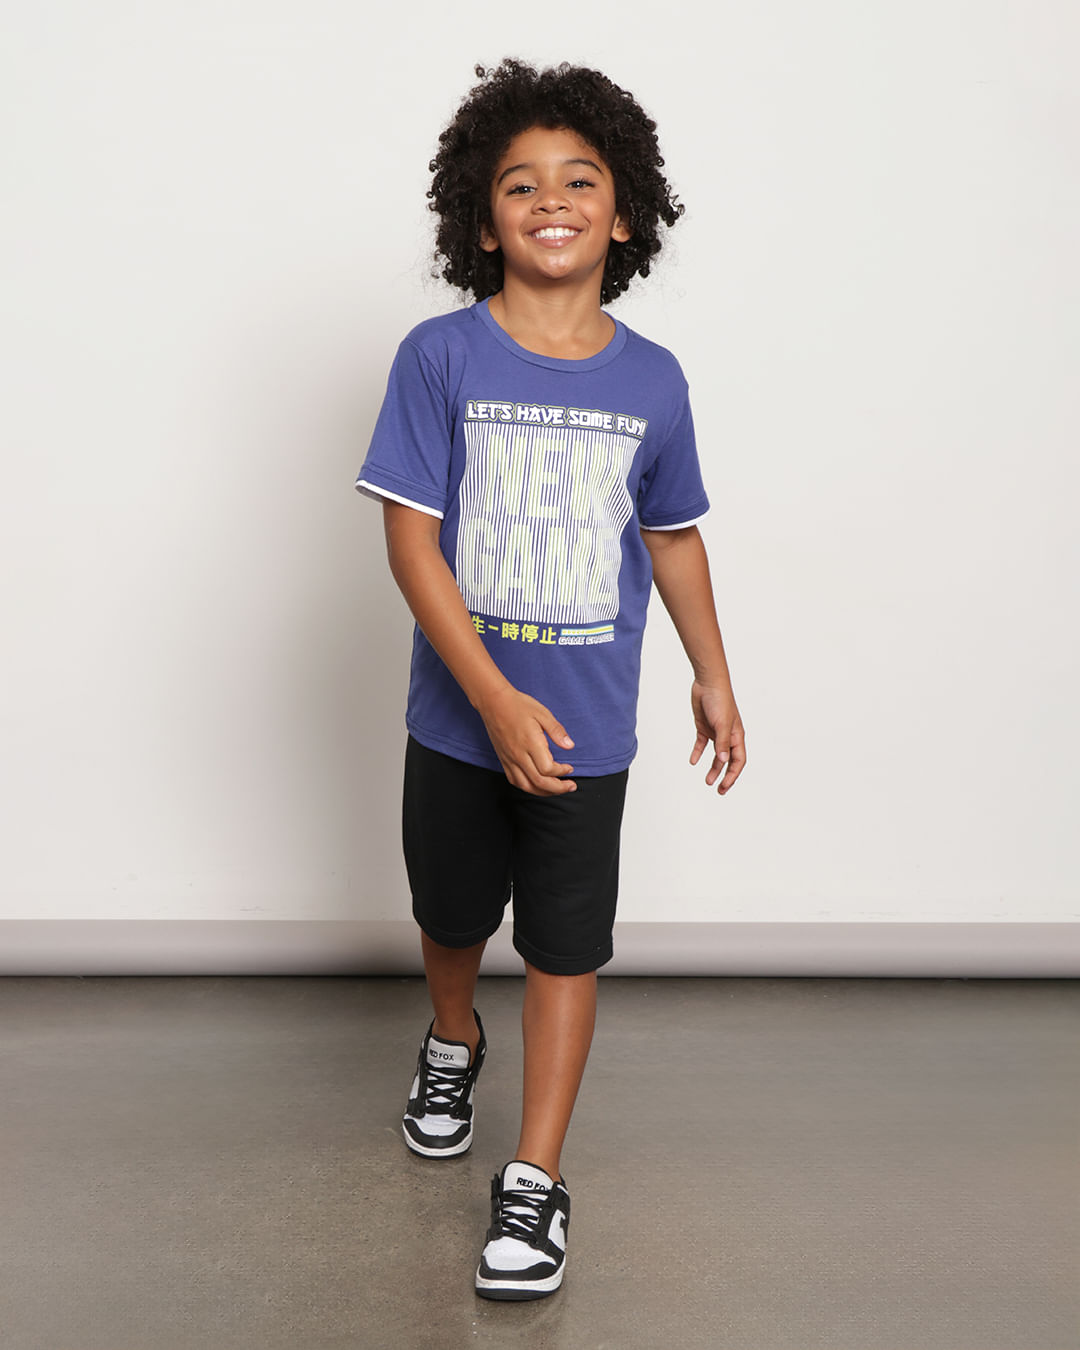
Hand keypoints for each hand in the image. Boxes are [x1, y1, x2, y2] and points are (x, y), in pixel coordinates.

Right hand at [477, 685, 576, 795]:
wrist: (493, 702)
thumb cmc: (519, 705)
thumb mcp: (543, 713)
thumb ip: (557, 731)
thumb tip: (570, 746)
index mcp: (530, 743)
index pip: (548, 769)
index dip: (561, 772)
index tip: (569, 767)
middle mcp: (518, 755)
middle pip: (539, 782)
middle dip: (558, 788)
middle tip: (571, 786)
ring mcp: (509, 759)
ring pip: (526, 786)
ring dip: (544, 791)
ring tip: (556, 789)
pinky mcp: (503, 760)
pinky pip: (515, 781)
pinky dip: (528, 787)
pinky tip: (537, 784)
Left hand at [690, 679, 745, 794]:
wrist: (707, 683)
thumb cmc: (720, 700)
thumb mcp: (722, 724)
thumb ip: (722, 743)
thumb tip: (723, 761)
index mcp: (737, 736)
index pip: (738, 761)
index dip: (732, 775)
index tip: (724, 786)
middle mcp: (728, 736)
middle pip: (728, 761)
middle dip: (725, 776)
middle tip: (718, 790)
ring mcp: (716, 732)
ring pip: (716, 755)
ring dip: (712, 768)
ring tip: (707, 781)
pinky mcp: (704, 727)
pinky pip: (702, 744)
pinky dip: (698, 753)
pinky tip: (693, 761)